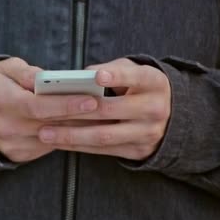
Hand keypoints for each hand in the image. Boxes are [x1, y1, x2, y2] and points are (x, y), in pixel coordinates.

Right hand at [0, 58, 100, 162]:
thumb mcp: (2, 70)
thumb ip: (25, 72)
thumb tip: (47, 77)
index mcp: (4, 103)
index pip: (39, 106)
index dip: (66, 104)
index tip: (91, 99)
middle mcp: (8, 127)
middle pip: (51, 124)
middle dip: (82, 117)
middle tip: (109, 109)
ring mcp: (14, 144)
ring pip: (54, 138)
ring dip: (79, 130)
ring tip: (104, 119)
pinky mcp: (19, 155)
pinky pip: (48, 146)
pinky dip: (66, 137)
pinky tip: (84, 129)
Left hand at [38, 58, 171, 160]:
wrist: (173, 117)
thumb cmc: (140, 87)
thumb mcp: (135, 72)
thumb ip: (113, 69)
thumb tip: (82, 75)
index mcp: (154, 83)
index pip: (136, 78)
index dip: (117, 76)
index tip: (97, 76)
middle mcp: (155, 109)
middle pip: (111, 110)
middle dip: (76, 111)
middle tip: (47, 111)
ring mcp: (147, 133)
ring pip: (103, 136)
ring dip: (71, 135)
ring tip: (45, 132)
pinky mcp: (137, 151)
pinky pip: (103, 150)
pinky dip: (78, 146)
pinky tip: (58, 142)